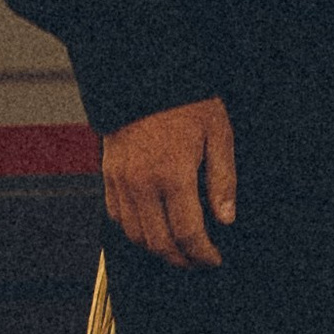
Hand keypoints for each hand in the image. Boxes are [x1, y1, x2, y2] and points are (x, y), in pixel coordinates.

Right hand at [102, 95, 237, 267]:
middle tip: (199, 261)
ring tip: (178, 249)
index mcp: (172, 174)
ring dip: (157, 249)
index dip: (202, 254)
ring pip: (135, 235)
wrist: (143, 73)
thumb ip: (222, 179)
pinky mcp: (108, 174)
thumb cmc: (184, 98)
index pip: (187, 233)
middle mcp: (142, 183)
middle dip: (181, 259)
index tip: (214, 259)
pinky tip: (152, 228)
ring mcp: (121, 180)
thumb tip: (225, 218)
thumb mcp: (217, 132)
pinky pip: (117, 216)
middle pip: (159, 242)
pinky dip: (134, 231)